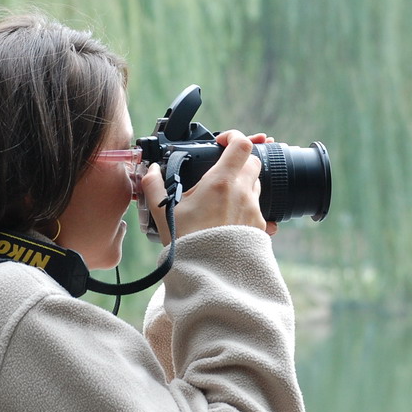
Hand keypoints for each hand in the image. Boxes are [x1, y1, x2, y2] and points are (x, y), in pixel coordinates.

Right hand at [141, 130, 277, 244]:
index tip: (222, 143)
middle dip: (240, 161)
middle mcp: (243, 193)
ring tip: (224, 197)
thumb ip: (154, 186)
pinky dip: (249, 208)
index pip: (241, 145)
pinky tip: (234, 217)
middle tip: (222, 171)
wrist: (208, 274)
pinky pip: (261, 210)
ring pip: (257, 185)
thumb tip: (150, 171)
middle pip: (254, 162)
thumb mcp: (164, 211)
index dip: (234, 137)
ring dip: (244, 184)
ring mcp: (254, 210)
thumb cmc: (187, 243)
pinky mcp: (261, 228)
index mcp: (221, 182)